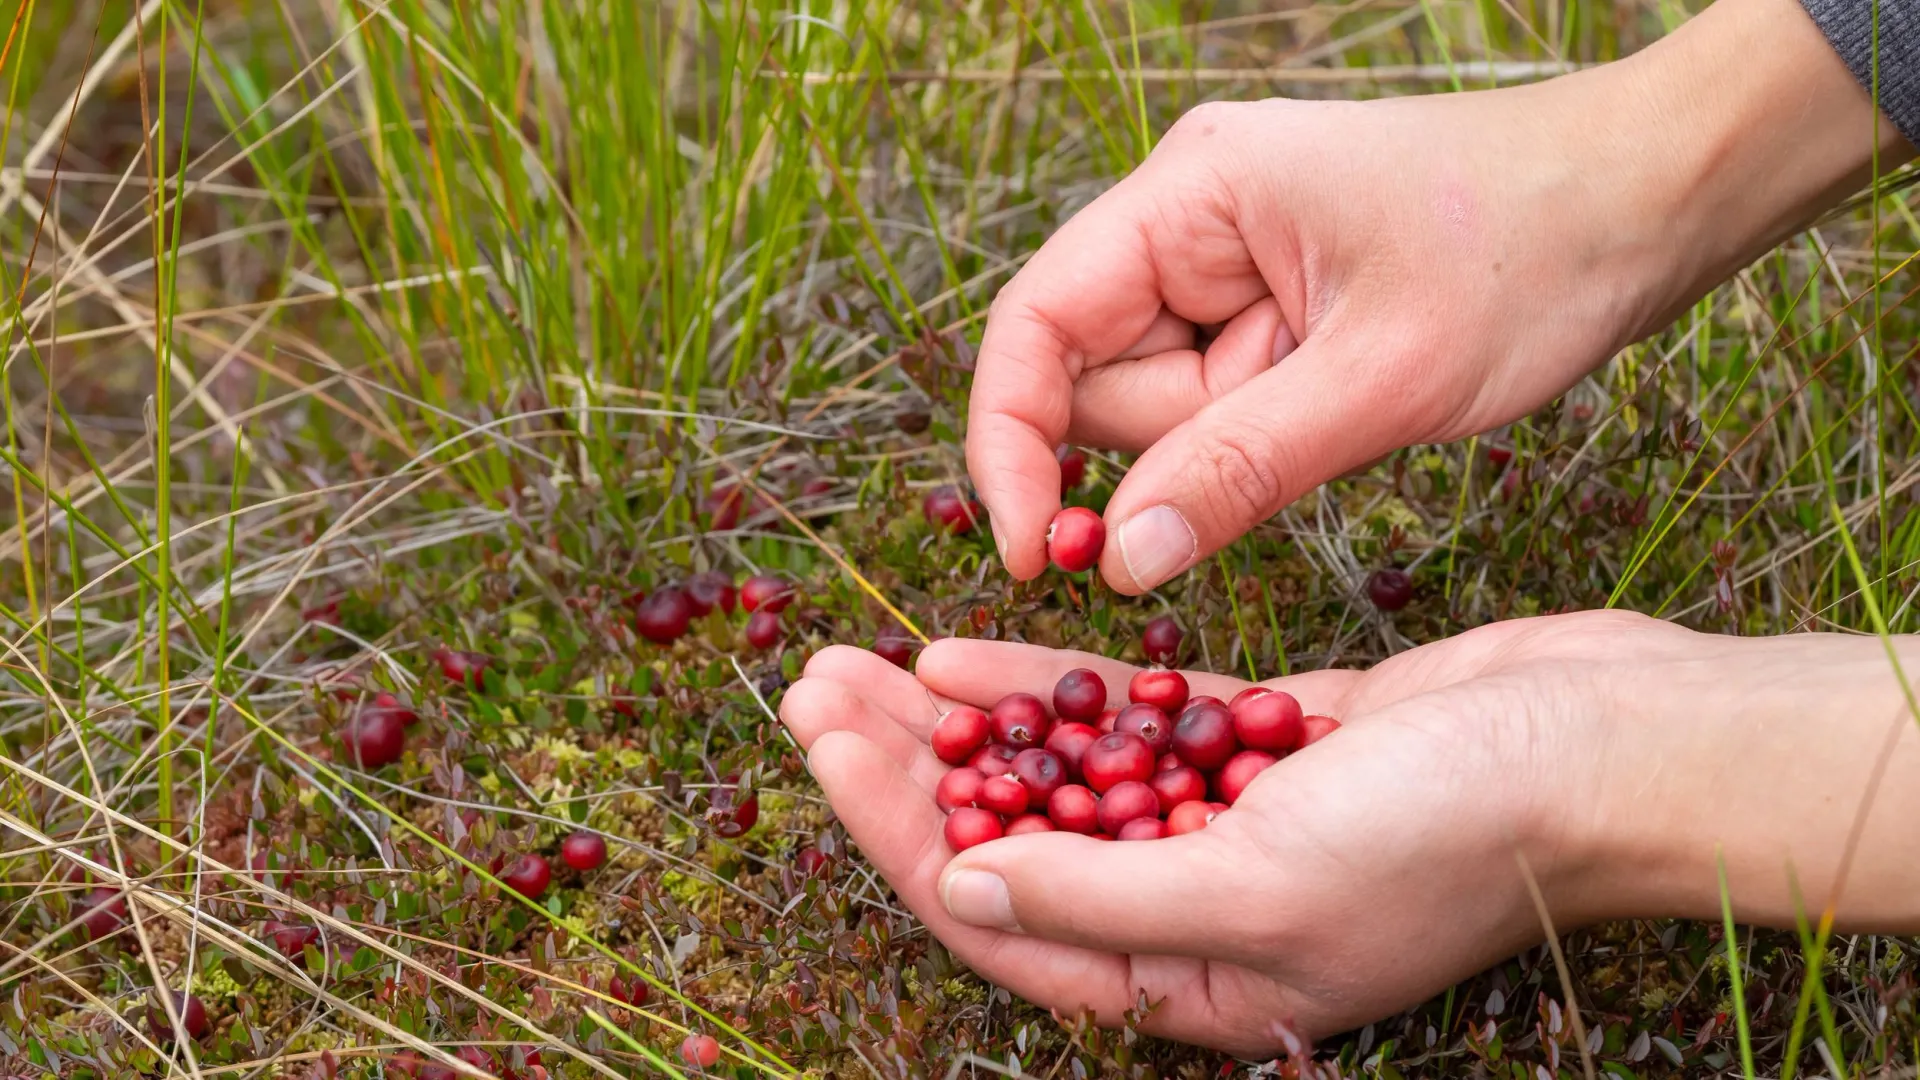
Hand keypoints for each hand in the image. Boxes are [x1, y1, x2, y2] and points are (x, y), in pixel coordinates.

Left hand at [780, 614, 1919, 1055]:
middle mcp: (1196, 912)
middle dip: (904, 771)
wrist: (1609, 745)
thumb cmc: (1454, 835)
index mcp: (1190, 981)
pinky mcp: (1263, 747)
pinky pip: (1128, 725)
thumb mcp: (1264, 886)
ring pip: (1055, 777)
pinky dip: (1050, 693)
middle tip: (811, 688)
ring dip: (960, 725)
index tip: (826, 746)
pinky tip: (967, 655)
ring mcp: (1228, 824)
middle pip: (1009, 841)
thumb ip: (1107, 898)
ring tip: (859, 663)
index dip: (898, 833)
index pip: (1001, 916)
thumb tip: (967, 888)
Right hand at [967, 0, 1906, 593]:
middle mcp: (1186, 216)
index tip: (1035, 555)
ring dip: (1233, 440)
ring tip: (1350, 398)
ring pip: (1159, 401)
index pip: (1034, 325)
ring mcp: (1224, 259)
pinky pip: (1218, 399)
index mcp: (1191, 193)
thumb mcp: (1381, 380)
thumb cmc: (1533, 254)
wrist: (1650, 201)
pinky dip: (1262, 431)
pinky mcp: (1264, 302)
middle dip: (1174, 441)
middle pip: (1096, 373)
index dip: (1009, 443)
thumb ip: (1236, 472)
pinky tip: (1345, 402)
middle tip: (1298, 433)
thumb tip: (1115, 565)